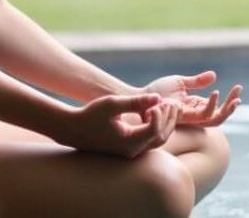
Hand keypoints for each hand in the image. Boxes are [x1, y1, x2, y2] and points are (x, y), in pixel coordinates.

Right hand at [63, 92, 179, 158]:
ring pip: (157, 140)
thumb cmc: (91, 115)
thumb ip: (135, 102)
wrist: (74, 129)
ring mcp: (131, 151)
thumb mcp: (112, 104)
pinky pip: (150, 139)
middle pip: (161, 138)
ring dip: (166, 123)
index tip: (157, 102)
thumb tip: (158, 98)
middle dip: (169, 119)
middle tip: (174, 102)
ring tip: (170, 106)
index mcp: (129, 142)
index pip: (154, 131)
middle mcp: (132, 150)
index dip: (160, 115)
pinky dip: (157, 126)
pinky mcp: (129, 148)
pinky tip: (157, 112)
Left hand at [140, 70, 242, 127]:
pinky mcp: (185, 118)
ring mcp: (191, 118)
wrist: (143, 97)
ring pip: (215, 120)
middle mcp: (196, 115)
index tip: (239, 87)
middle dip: (232, 106)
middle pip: (220, 116)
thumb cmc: (158, 91)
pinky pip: (202, 116)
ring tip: (234, 97)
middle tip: (239, 93)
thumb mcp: (181, 82)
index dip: (230, 99)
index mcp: (196, 106)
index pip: (218, 107)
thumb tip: (214, 75)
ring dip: (226, 109)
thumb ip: (198, 81)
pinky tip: (214, 93)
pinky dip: (211, 106)